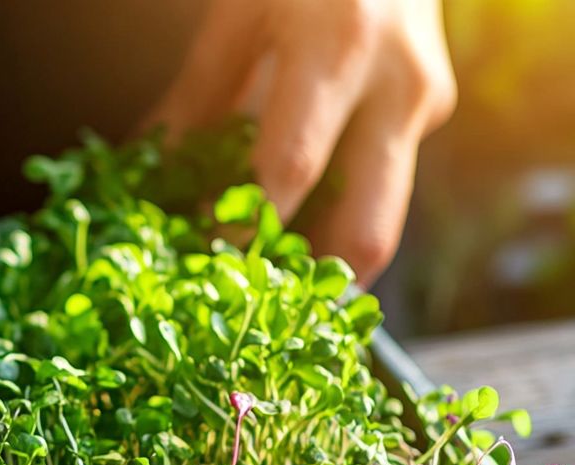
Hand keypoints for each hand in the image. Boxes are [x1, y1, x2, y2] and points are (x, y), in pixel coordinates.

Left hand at [142, 0, 455, 283]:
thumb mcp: (240, 14)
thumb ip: (196, 97)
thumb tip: (147, 170)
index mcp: (338, 50)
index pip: (289, 171)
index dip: (245, 232)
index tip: (202, 271)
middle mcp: (396, 87)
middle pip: (367, 229)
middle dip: (310, 288)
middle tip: (256, 319)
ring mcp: (424, 106)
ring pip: (384, 224)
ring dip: (326, 266)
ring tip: (270, 295)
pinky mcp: (431, 114)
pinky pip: (381, 189)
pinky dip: (335, 221)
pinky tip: (294, 238)